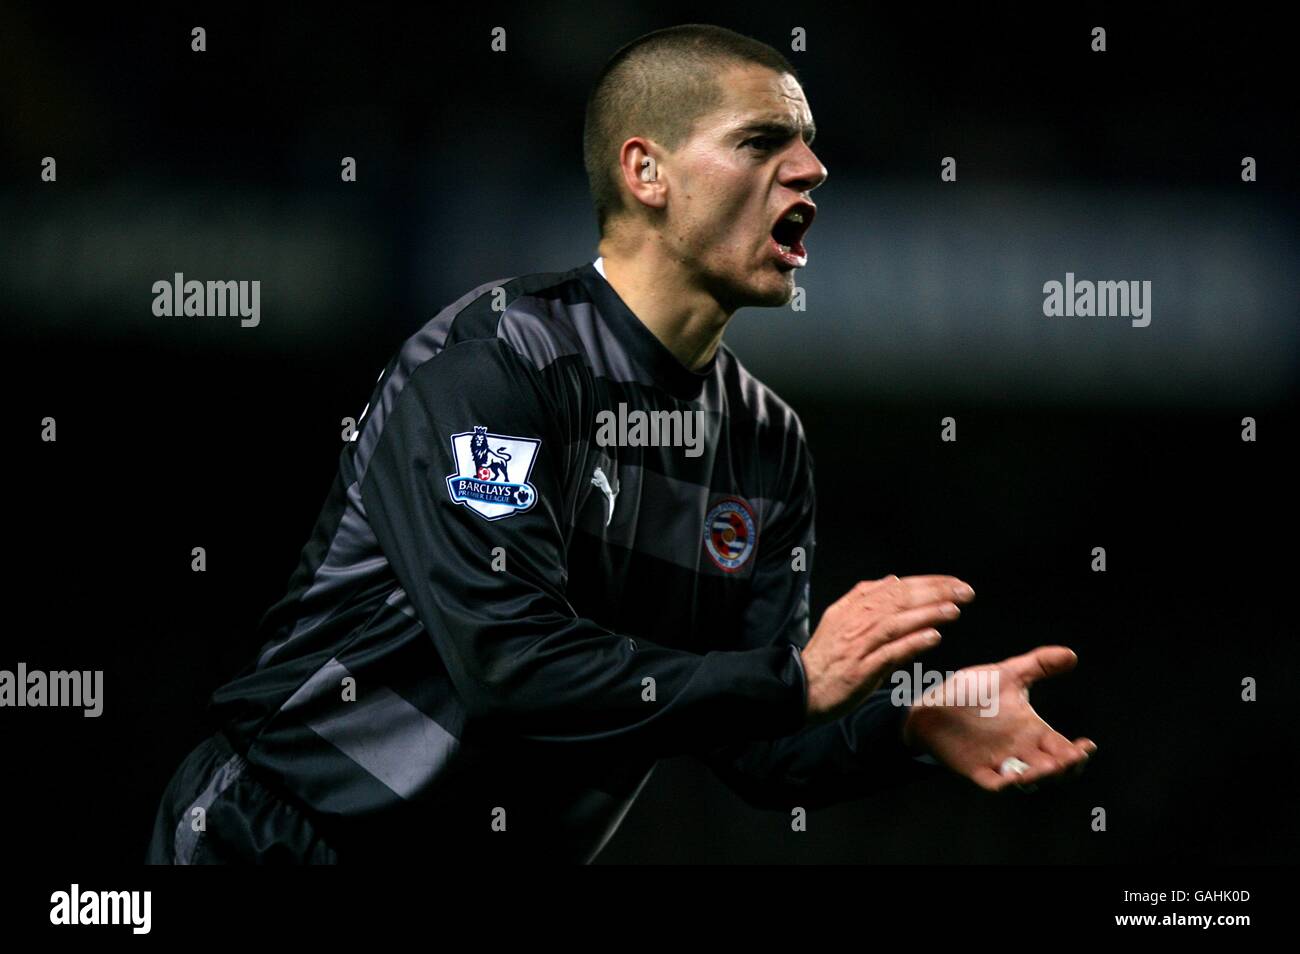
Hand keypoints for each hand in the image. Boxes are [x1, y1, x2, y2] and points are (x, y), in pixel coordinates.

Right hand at [801, 574, 974, 727]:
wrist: (800, 689)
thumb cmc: (826, 657)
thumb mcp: (840, 619)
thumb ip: (865, 599)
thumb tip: (893, 580)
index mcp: (852, 607)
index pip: (895, 587)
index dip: (926, 582)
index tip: (953, 582)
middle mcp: (855, 622)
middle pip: (899, 600)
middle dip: (935, 593)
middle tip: (965, 591)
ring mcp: (858, 645)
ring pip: (896, 623)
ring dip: (927, 614)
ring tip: (954, 609)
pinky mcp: (861, 669)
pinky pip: (890, 652)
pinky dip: (912, 643)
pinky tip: (933, 637)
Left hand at [902, 645, 1096, 791]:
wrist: (932, 705)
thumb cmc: (972, 692)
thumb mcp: (1006, 675)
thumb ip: (1037, 665)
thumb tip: (1071, 654)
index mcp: (1031, 731)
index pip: (1062, 748)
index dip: (1078, 751)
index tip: (1086, 744)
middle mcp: (1019, 751)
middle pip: (1052, 769)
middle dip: (1064, 767)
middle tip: (1070, 759)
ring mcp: (998, 763)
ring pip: (1027, 780)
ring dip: (1039, 777)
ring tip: (1047, 767)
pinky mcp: (975, 770)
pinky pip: (993, 783)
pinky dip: (1004, 784)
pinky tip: (1012, 778)